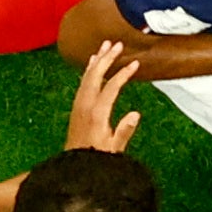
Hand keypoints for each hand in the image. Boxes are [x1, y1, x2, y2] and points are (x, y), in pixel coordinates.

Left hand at [65, 38, 144, 153]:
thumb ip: (124, 131)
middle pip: (95, 75)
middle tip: (118, 44)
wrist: (75, 166)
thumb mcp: (115, 150)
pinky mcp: (77, 107)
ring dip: (97, 60)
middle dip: (107, 58)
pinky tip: (93, 63)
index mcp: (97, 114)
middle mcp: (85, 105)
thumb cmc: (98, 158)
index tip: (135, 64)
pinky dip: (89, 69)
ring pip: (87, 76)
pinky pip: (83, 82)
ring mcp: (79, 105)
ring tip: (106, 45)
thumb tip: (135, 114)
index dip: (123, 74)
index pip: (111, 87)